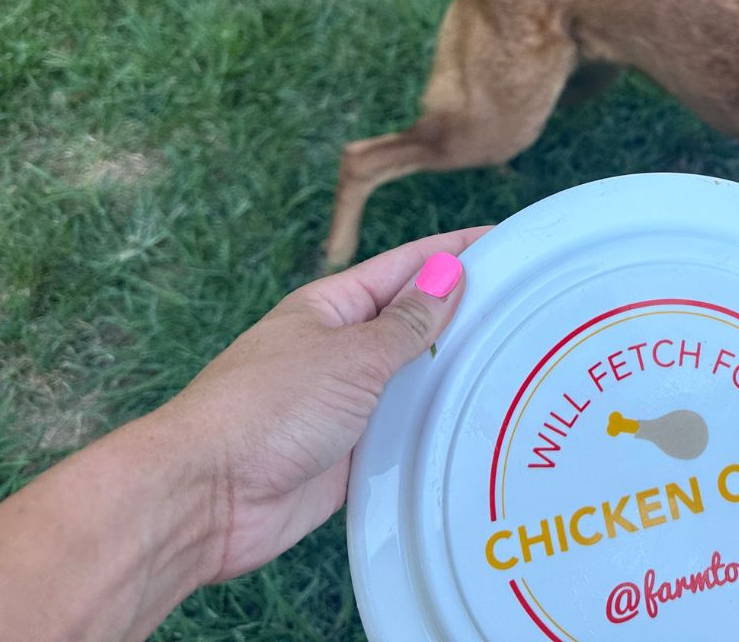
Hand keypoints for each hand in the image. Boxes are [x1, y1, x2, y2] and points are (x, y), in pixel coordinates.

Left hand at [159, 228, 486, 581]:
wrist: (206, 498)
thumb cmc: (265, 410)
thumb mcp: (350, 356)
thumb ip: (407, 322)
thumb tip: (449, 274)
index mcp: (332, 308)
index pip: (407, 266)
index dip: (457, 251)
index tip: (509, 240)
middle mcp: (340, 350)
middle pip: (414, 323)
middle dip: (465, 314)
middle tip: (532, 307)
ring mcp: (344, 404)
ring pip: (412, 381)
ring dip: (452, 376)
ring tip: (521, 365)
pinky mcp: (349, 456)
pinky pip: (403, 435)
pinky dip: (434, 430)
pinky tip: (478, 429)